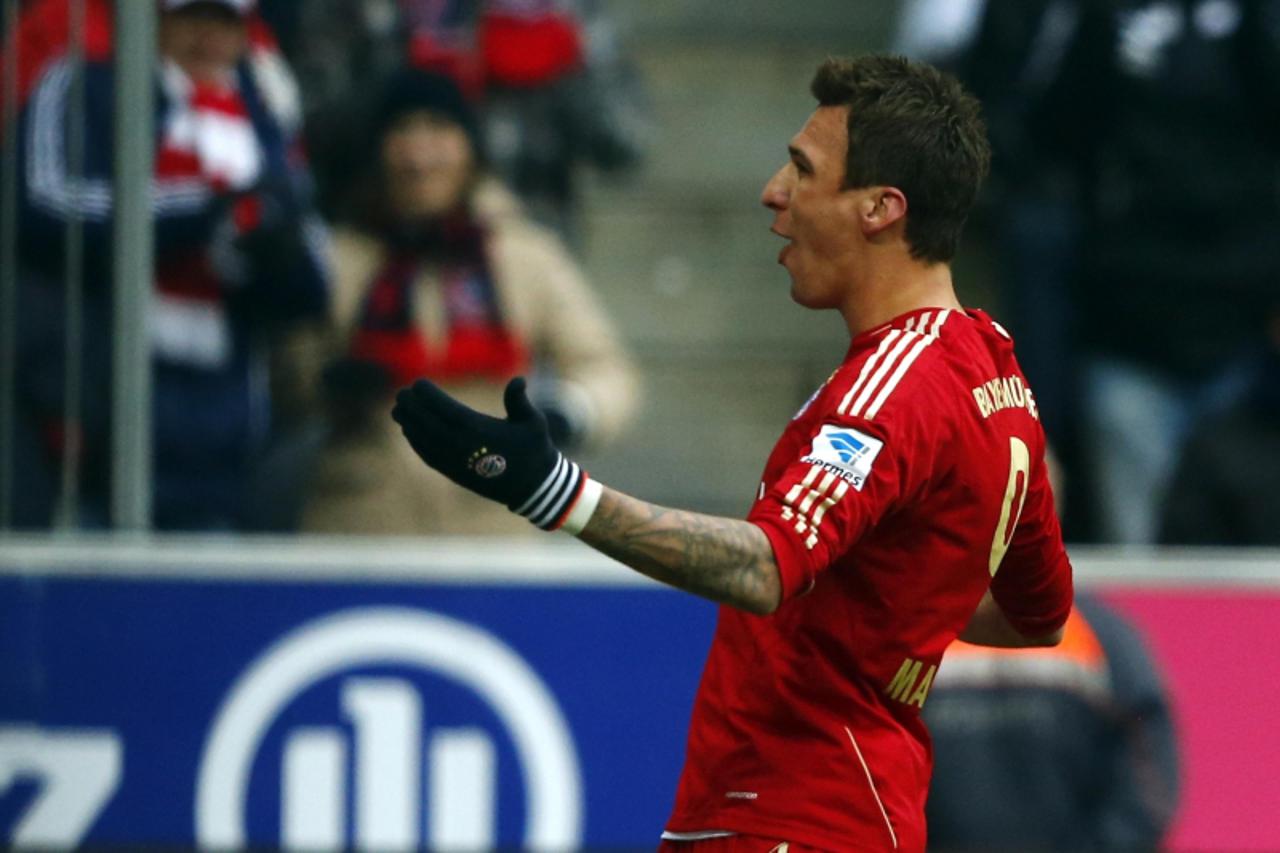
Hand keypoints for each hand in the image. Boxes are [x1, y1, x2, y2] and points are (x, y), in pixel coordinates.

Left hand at [391, 376, 587, 528]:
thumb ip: (519, 400)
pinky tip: (408, 431)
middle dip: (412, 407)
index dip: (429, 396)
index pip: (447, 410)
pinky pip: (429, 456)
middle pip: (429, 424)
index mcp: (480, 431)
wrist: (533, 487)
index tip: (417, 383)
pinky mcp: (454, 474)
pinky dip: (416, 443)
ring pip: (425, 440)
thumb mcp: (534, 422)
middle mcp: (464, 447)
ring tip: (398, 410)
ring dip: (409, 424)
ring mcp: (457, 462)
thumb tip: (518, 381)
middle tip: (401, 394)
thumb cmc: (535, 449)